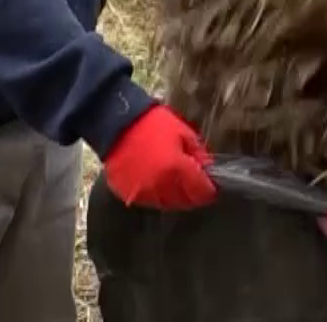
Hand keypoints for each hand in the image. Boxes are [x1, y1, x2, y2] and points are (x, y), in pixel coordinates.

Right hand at [103, 105, 217, 209]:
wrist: (116, 122)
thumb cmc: (153, 123)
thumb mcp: (183, 132)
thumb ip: (198, 154)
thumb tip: (207, 169)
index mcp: (177, 170)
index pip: (202, 193)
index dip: (209, 189)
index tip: (210, 183)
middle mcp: (161, 187)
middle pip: (186, 202)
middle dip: (192, 192)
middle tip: (191, 180)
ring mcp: (143, 193)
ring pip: (167, 204)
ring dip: (173, 194)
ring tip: (171, 178)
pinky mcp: (128, 195)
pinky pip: (148, 200)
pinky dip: (154, 193)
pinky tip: (154, 178)